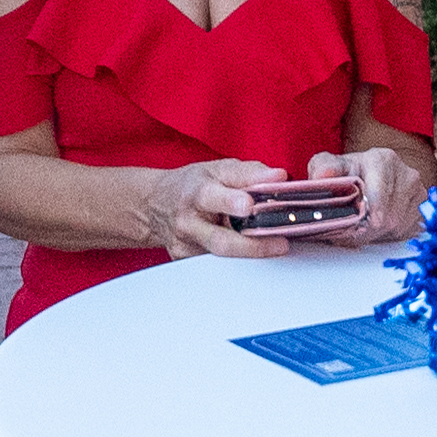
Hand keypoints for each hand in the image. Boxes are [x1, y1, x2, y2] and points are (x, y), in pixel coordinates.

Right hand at [145, 159, 288, 260]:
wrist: (155, 204)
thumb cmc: (193, 185)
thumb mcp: (219, 169)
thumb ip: (250, 173)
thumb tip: (280, 177)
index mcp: (196, 192)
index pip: (213, 197)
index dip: (231, 202)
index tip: (249, 206)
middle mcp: (188, 221)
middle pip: (220, 241)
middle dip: (252, 246)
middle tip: (281, 244)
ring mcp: (185, 245)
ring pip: (221, 258)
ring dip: (250, 256)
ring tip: (274, 248)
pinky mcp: (186, 261)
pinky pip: (216, 267)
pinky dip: (237, 262)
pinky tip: (249, 254)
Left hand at [302, 146, 426, 246]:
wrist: (367, 172)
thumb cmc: (348, 172)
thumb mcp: (328, 165)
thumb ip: (324, 169)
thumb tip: (322, 176)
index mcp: (383, 160)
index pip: (377, 200)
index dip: (361, 217)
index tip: (350, 224)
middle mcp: (406, 173)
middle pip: (387, 218)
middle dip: (365, 229)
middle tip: (349, 229)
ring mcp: (418, 191)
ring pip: (396, 227)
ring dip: (376, 233)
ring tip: (361, 224)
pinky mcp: (422, 207)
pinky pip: (406, 230)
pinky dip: (388, 233)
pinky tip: (376, 225)